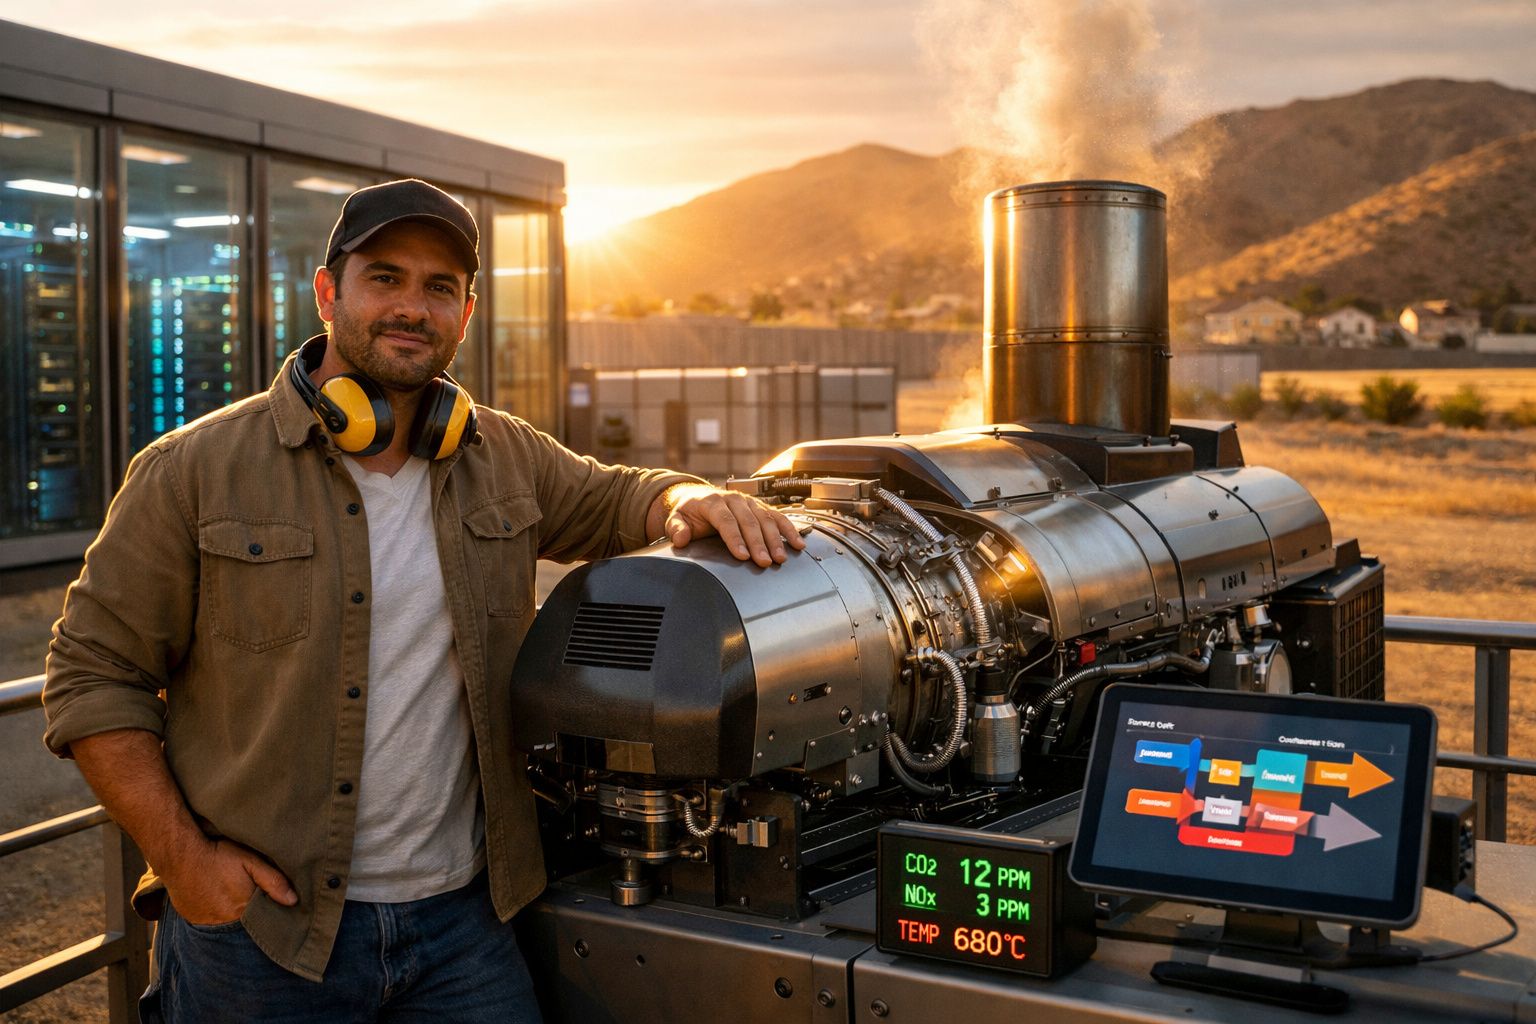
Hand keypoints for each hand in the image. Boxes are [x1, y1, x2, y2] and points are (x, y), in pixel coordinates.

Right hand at [162, 836, 298, 924]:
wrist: (179, 855)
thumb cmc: (218, 856)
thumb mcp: (250, 861)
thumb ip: (273, 881)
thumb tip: (293, 901)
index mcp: (242, 910)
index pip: (261, 920)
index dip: (268, 913)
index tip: (273, 907)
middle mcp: (223, 922)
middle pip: (244, 923)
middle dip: (250, 914)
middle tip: (249, 899)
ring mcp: (205, 923)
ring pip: (225, 924)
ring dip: (231, 915)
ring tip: (230, 898)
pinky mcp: (192, 919)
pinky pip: (208, 922)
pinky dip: (215, 914)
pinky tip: (216, 899)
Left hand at [659, 484, 806, 566]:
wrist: (698, 497)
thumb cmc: (689, 512)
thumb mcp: (676, 519)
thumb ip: (676, 528)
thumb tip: (681, 538)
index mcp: (713, 502)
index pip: (726, 520)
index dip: (735, 538)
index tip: (742, 556)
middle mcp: (733, 499)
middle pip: (749, 521)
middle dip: (758, 543)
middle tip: (765, 562)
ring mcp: (749, 502)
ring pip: (765, 519)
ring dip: (775, 539)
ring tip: (781, 558)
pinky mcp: (760, 507)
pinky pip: (777, 517)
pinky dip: (789, 530)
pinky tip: (798, 544)